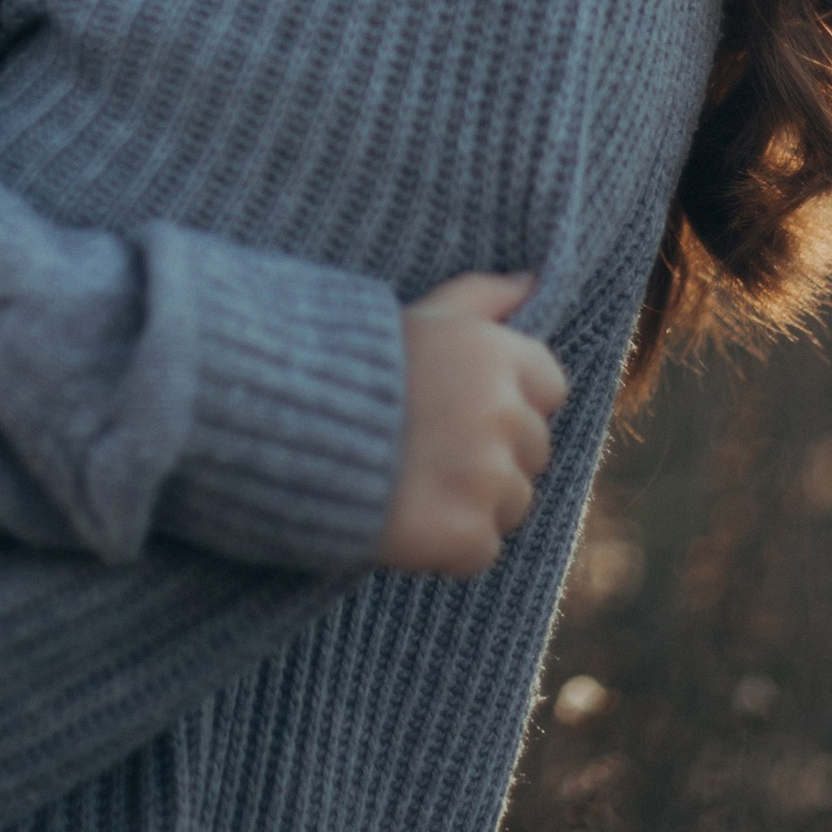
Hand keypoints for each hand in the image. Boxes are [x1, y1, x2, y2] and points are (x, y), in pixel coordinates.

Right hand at [379, 271, 567, 575]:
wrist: (281, 430)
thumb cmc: (350, 368)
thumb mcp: (418, 317)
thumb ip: (480, 296)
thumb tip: (533, 281)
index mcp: (497, 356)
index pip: (550, 388)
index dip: (509, 401)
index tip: (460, 407)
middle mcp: (503, 414)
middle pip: (533, 451)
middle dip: (491, 454)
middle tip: (427, 449)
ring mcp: (487, 478)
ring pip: (513, 504)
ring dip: (472, 503)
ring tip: (413, 484)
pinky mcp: (465, 533)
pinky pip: (481, 550)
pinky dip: (450, 548)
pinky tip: (406, 520)